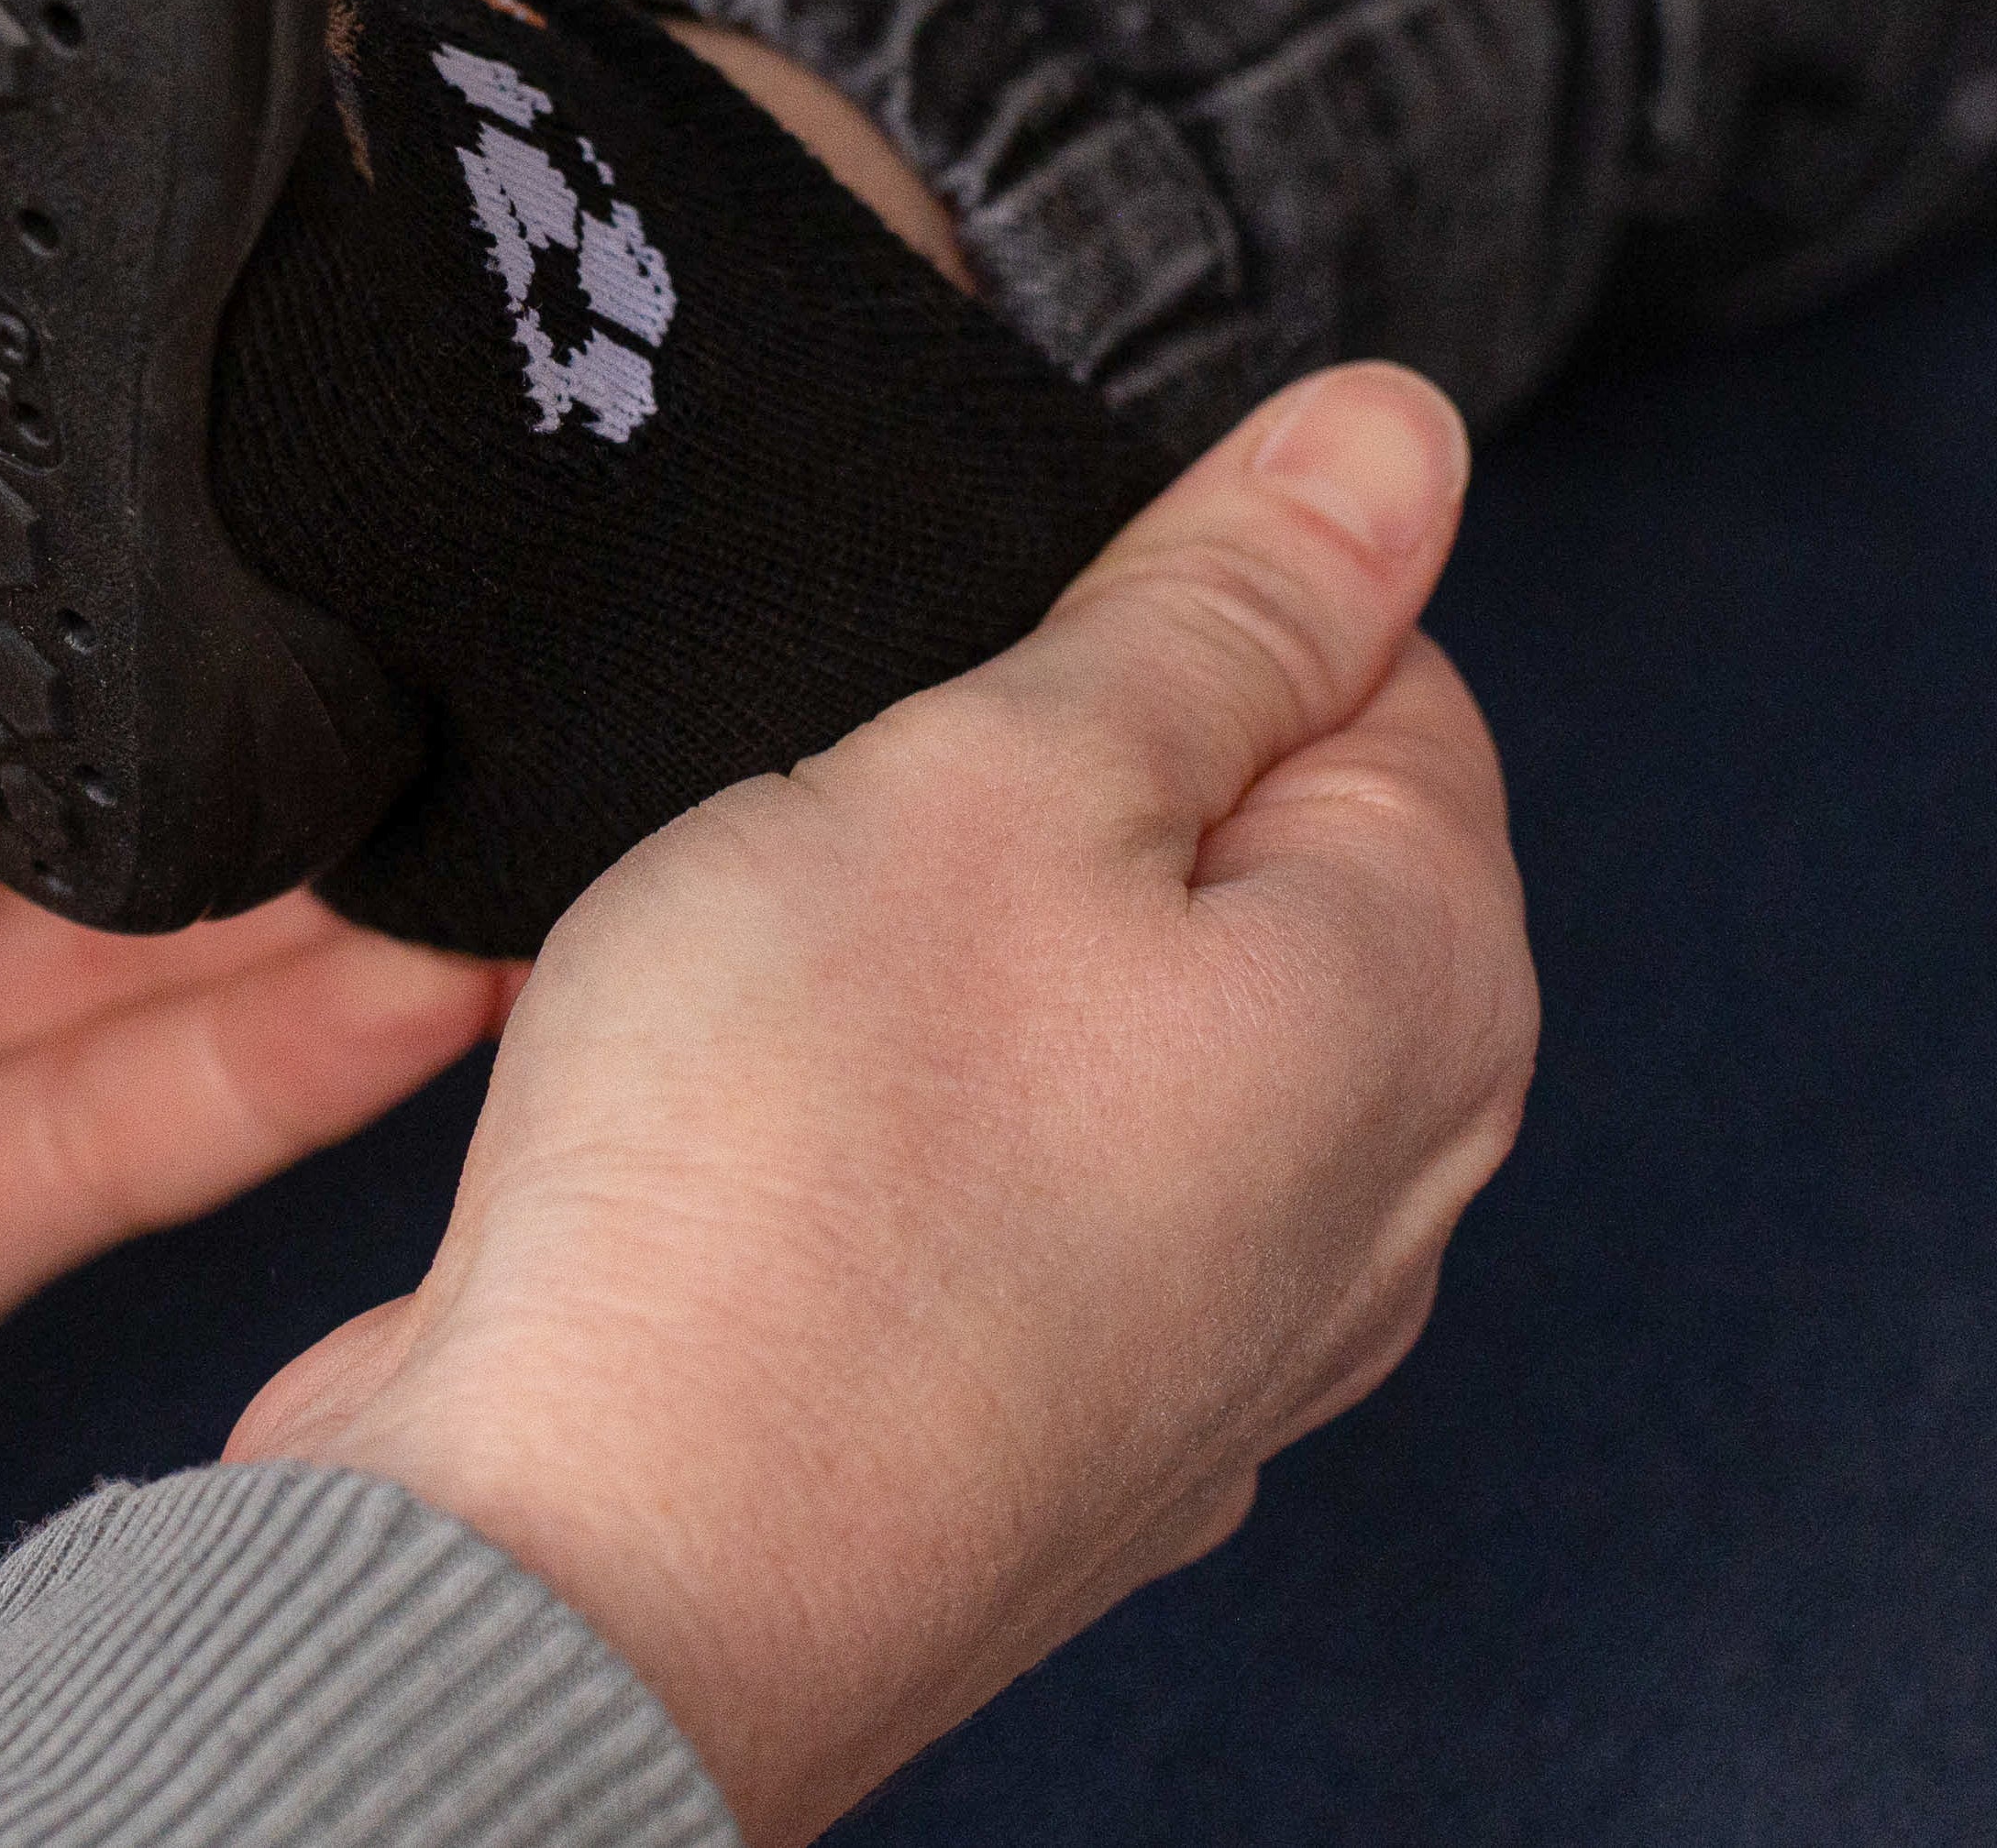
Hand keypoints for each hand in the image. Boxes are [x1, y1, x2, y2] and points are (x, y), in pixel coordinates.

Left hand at [0, 392, 507, 1841]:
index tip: (326, 453)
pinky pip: (151, 1107)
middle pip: (75, 718)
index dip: (121, 500)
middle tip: (467, 639)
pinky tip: (455, 963)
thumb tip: (214, 704)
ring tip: (514, 798)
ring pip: (147, 917)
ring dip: (320, 877)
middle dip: (252, 701)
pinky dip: (303, 1048)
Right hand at [239, 363, 1535, 1846]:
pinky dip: (897, 1095)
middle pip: (1242, 840)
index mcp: (1417, 994)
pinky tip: (766, 1106)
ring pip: (1099, 998)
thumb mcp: (1007, 770)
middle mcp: (1367, 1187)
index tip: (982, 644)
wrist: (579, 1564)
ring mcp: (1211, 1328)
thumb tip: (1405, 432)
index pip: (1380, 664)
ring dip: (942, 935)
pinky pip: (1003, 1156)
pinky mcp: (1039, 1405)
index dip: (1164, 600)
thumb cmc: (785, 1160)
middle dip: (1049, 771)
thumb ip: (1221, 601)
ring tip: (780, 948)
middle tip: (861, 789)